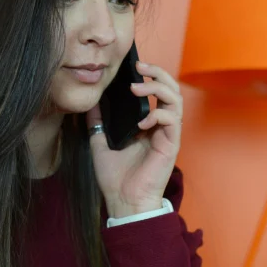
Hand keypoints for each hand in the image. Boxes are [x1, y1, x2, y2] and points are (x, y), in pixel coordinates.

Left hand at [86, 61, 182, 218]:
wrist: (123, 201)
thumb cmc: (115, 177)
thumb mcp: (100, 143)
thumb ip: (98, 122)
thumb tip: (91, 103)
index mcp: (146, 124)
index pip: (155, 91)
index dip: (148, 75)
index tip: (132, 66)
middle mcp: (160, 126)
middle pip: (170, 89)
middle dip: (157, 72)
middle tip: (140, 65)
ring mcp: (167, 134)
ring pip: (175, 99)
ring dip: (158, 87)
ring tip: (138, 87)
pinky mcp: (171, 144)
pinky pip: (173, 120)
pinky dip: (159, 114)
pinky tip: (142, 122)